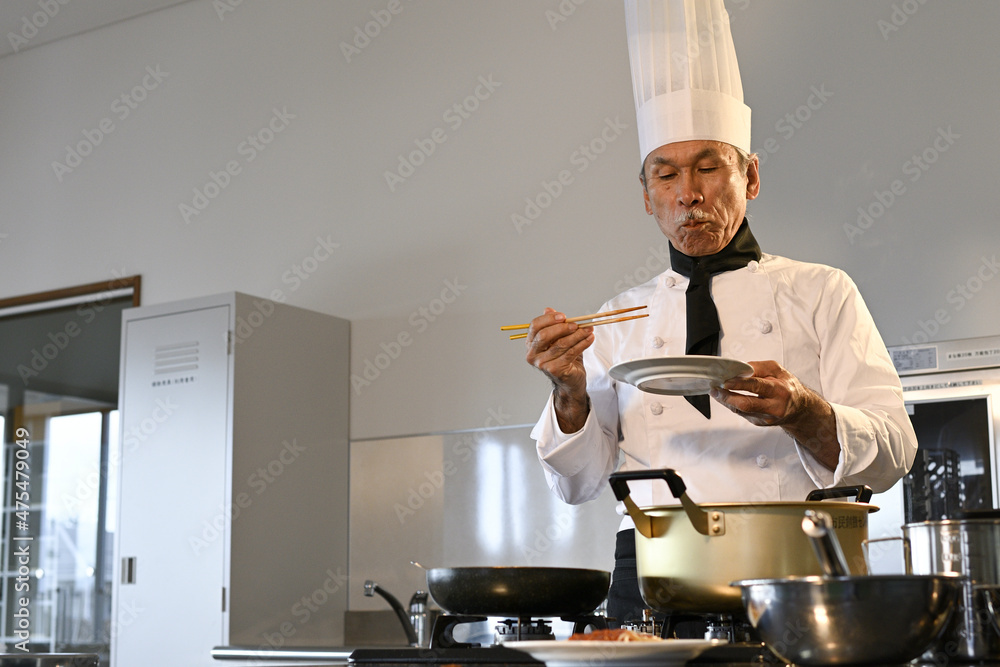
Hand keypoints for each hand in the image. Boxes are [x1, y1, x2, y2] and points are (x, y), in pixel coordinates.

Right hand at [525, 308, 594, 432]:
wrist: (570, 381)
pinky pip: (570, 353)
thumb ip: (553, 325)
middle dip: (562, 328)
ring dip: (577, 335)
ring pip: (560, 344)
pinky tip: (590, 338)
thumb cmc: (564, 358)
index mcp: (531, 343)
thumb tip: (548, 309)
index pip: (535, 326)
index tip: (564, 316)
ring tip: (588, 330)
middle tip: (576, 324)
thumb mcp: (558, 339)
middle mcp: (532, 354)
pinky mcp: (554, 370)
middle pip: (544, 335)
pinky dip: (582, 344)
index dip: (549, 319)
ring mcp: (542, 363)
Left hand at [710, 360, 839, 469]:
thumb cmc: (787, 386)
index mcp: (780, 390)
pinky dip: (732, 404)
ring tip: (716, 392)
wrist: (799, 408)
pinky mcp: (760, 423)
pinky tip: (726, 398)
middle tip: (714, 389)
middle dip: (727, 397)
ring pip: (741, 410)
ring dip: (726, 400)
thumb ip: (759, 367)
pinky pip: (742, 413)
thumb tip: (740, 369)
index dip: (739, 383)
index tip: (725, 381)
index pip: (757, 386)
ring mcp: (766, 417)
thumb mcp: (778, 371)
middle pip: (746, 404)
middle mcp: (774, 407)